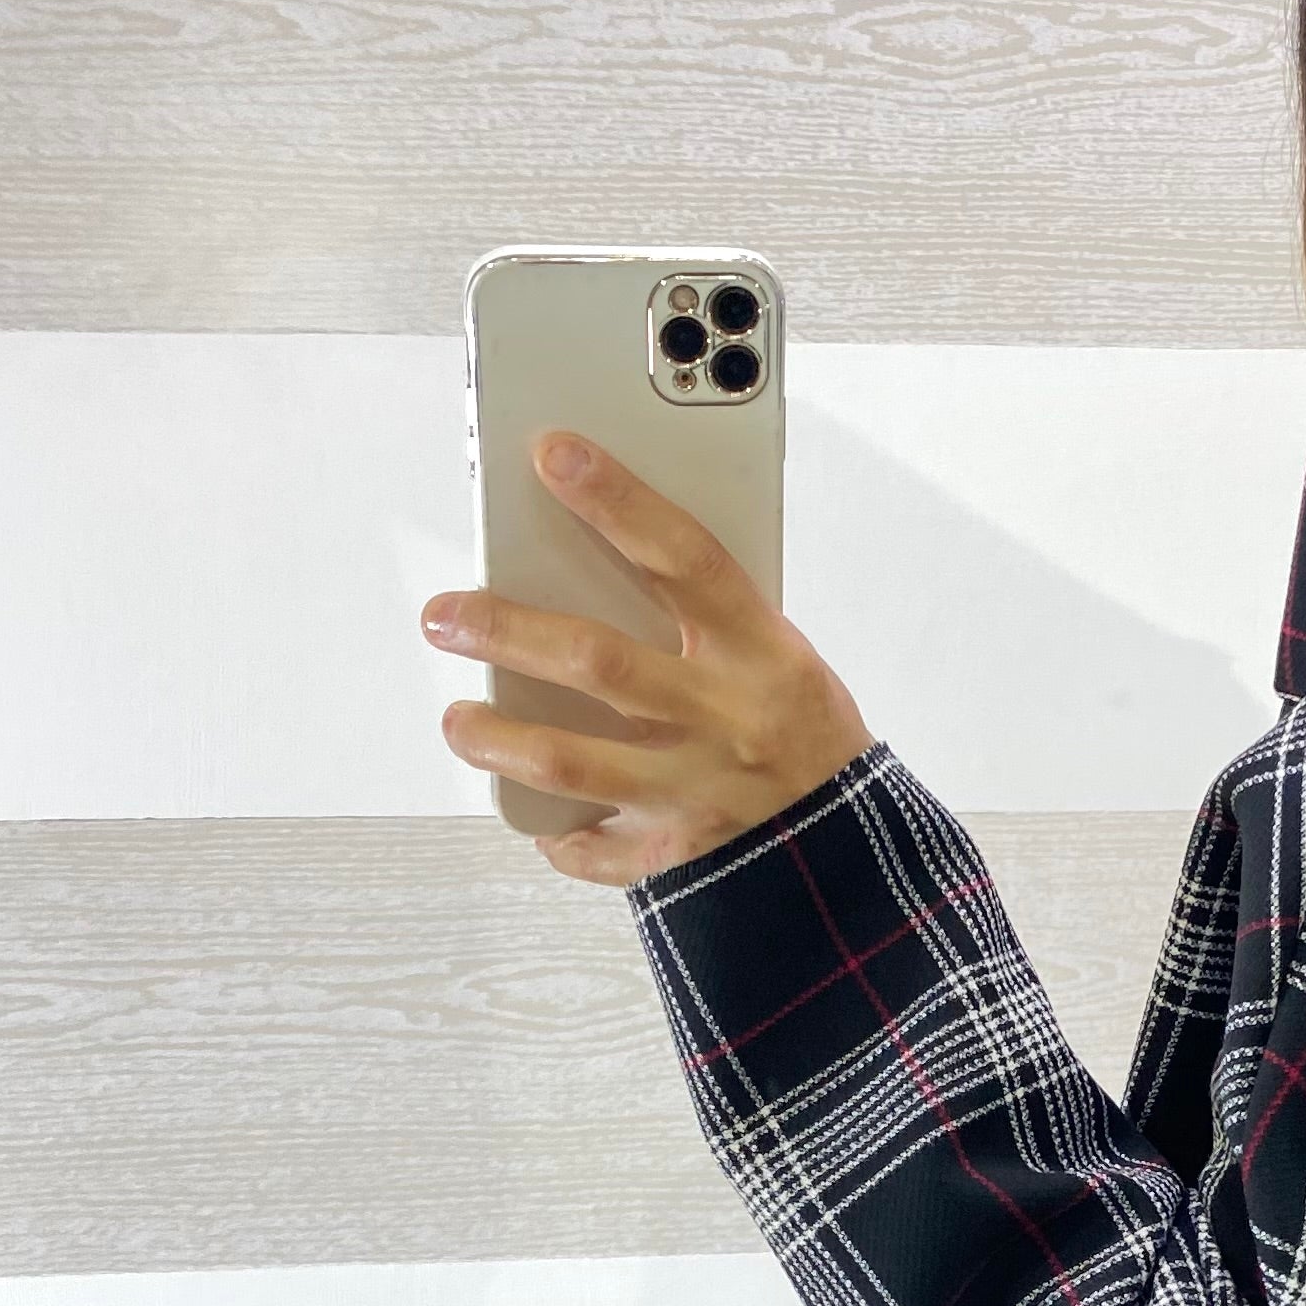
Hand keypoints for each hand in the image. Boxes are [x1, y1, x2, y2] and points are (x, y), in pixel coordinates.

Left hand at [424, 431, 868, 883]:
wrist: (858, 847)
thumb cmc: (810, 736)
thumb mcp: (780, 657)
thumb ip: (705, 621)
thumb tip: (596, 564)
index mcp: (762, 652)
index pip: (684, 558)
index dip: (619, 501)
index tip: (554, 454)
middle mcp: (727, 718)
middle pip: (601, 662)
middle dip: (508, 632)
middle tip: (447, 615)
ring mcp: (700, 790)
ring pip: (575, 762)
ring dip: (500, 739)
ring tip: (460, 720)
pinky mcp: (682, 851)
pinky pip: (601, 849)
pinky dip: (562, 838)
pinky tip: (539, 823)